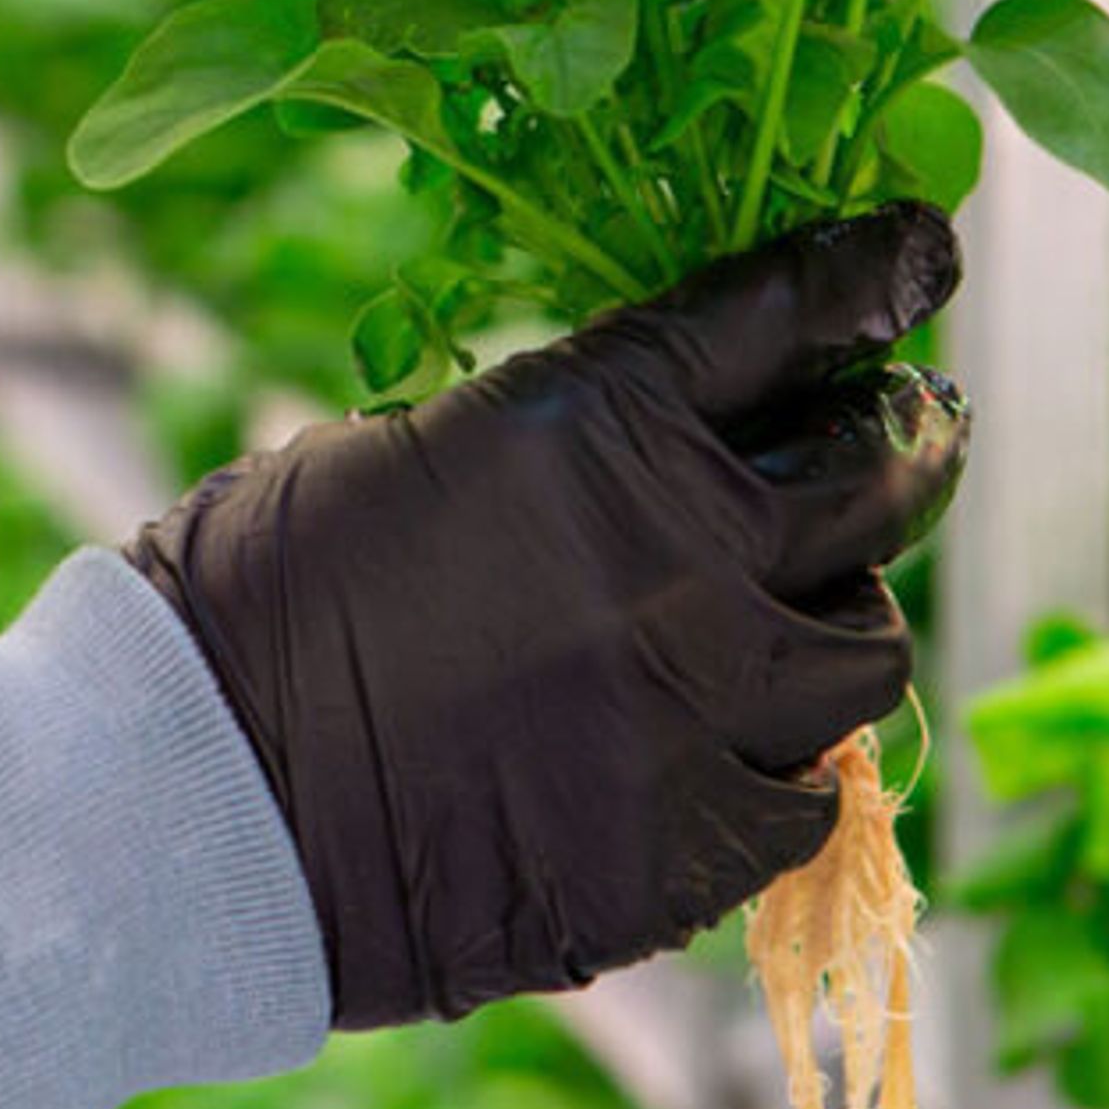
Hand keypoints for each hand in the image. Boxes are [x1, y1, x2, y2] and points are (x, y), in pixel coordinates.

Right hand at [128, 204, 968, 1028]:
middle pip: (886, 474)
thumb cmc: (260, 598)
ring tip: (784, 625)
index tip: (919, 254)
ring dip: (833, 620)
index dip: (878, 269)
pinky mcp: (688, 855)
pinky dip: (777, 771)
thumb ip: (583, 443)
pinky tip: (720, 757)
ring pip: (866, 648)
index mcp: (605, 418)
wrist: (189, 804)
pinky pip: (804, 801)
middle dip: (905, 440)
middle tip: (901, 437)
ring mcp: (701, 711)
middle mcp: (686, 553)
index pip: (800, 307)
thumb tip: (685, 441)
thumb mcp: (426, 449)